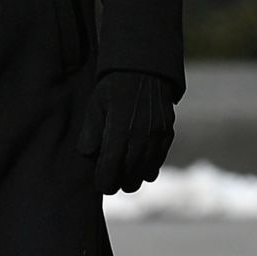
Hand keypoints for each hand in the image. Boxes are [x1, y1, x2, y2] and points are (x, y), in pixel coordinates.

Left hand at [77, 71, 175, 193]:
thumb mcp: (95, 106)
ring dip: (134, 179)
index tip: (100, 185)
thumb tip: (89, 156)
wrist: (144, 70)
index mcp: (119, 128)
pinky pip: (158, 161)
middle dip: (118, 184)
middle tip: (110, 184)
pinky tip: (139, 167)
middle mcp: (141, 134)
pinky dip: (148, 169)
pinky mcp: (168, 133)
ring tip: (124, 178)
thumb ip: (90, 132)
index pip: (111, 167)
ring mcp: (157, 135)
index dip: (104, 182)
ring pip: (146, 172)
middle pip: (130, 175)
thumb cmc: (113, 89)